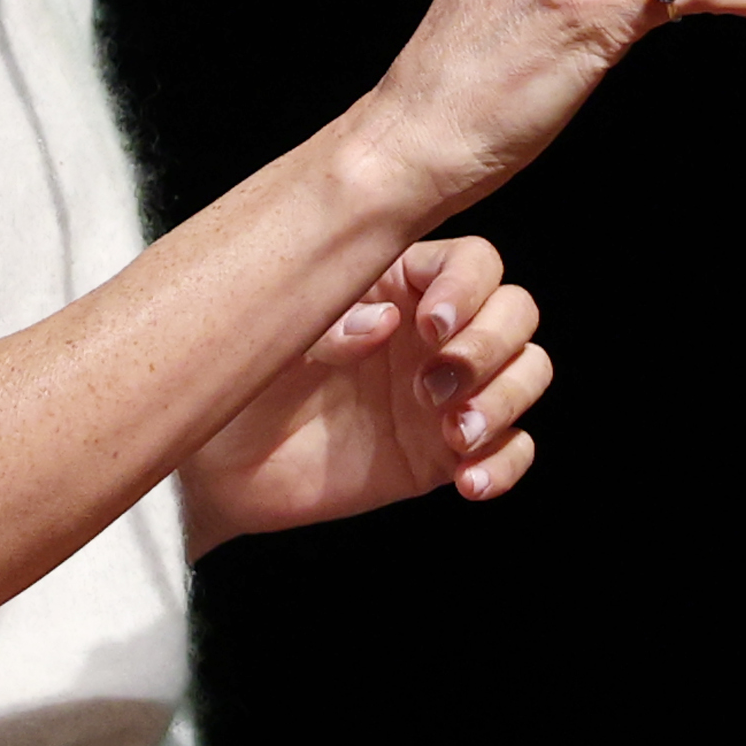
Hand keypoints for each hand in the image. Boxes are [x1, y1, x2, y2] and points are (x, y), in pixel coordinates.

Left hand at [179, 237, 551, 553]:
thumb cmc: (239, 385)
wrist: (219, 472)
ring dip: (505, 401)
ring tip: (454, 435)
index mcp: (395, 283)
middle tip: (436, 385)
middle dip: (491, 347)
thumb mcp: (273, 341)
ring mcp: (444, 393)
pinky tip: (469, 482)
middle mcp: (430, 331)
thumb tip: (387, 322)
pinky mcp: (444, 454)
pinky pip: (511, 449)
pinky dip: (506, 464)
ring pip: (527, 373)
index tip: (430, 327)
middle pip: (515, 312)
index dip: (468, 289)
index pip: (473, 263)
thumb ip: (331, 325)